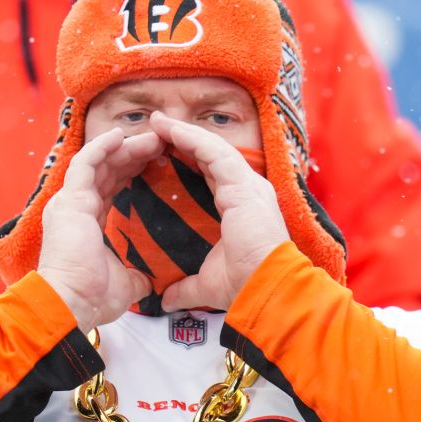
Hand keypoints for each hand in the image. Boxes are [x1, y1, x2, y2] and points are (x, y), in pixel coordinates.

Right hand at [38, 128, 164, 331]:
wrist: (71, 304)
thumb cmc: (92, 297)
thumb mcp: (126, 282)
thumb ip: (138, 273)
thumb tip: (153, 279)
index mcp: (85, 223)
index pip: (111, 188)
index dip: (133, 173)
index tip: (157, 164)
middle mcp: (74, 208)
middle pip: (107, 171)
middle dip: (133, 155)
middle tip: (160, 145)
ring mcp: (69, 202)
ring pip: (98, 163)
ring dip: (124, 148)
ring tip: (151, 139)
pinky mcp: (69, 201)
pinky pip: (85, 164)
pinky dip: (101, 147)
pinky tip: (120, 136)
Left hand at [147, 112, 289, 311]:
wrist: (265, 290)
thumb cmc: (243, 286)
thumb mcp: (206, 283)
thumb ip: (184, 287)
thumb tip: (165, 299)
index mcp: (241, 207)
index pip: (211, 174)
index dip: (188, 160)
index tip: (162, 152)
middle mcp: (248, 191)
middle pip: (211, 155)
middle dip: (183, 138)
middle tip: (156, 127)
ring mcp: (249, 185)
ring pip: (212, 148)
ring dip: (184, 132)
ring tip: (158, 122)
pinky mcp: (244, 185)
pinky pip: (214, 152)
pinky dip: (192, 138)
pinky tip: (170, 130)